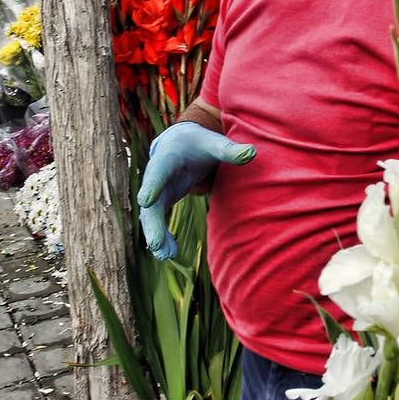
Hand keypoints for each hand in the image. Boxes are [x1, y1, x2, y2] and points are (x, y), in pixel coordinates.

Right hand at [136, 121, 254, 259]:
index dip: (152, 185)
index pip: (158, 171)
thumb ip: (230, 150)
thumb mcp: (214, 144)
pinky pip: (157, 222)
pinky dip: (162, 238)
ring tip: (165, 256)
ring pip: (151, 217)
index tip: (146, 200)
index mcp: (167, 157)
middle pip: (151, 202)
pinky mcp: (160, 203)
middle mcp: (155, 176)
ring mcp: (156, 191)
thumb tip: (252, 152)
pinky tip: (170, 253)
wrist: (182, 144)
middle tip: (155, 244)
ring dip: (156, 236)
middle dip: (152, 223)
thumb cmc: (199, 143)